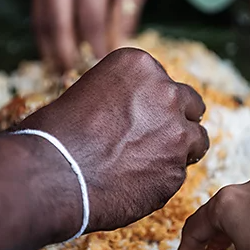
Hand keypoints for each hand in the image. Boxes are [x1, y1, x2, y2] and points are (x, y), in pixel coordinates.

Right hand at [18, 48, 208, 233]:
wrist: (51, 174)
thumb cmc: (55, 133)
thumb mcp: (89, 91)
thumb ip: (124, 97)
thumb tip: (136, 113)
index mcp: (141, 66)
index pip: (165, 82)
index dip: (157, 102)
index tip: (144, 116)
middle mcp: (166, 93)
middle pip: (191, 105)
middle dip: (179, 120)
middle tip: (161, 138)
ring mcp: (176, 132)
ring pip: (197, 139)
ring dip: (182, 150)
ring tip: (154, 163)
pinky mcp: (177, 169)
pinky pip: (180, 172)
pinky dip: (164, 179)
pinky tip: (138, 184)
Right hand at [32, 0, 151, 69]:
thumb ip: (127, 8)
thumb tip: (120, 46)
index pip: (90, 19)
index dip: (96, 48)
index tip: (104, 70)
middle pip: (58, 22)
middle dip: (66, 56)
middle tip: (76, 81)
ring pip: (41, 15)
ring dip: (50, 47)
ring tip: (62, 72)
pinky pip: (38, 3)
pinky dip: (44, 28)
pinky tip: (54, 47)